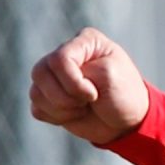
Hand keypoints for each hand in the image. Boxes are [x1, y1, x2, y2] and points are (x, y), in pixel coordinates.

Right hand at [27, 27, 150, 144]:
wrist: (128, 122)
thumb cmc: (125, 94)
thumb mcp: (111, 76)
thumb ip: (82, 72)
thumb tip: (52, 85)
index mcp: (84, 41)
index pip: (59, 59)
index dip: (73, 83)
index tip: (95, 94)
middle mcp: (64, 54)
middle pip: (40, 73)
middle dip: (66, 97)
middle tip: (89, 101)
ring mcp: (53, 76)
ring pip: (36, 93)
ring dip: (63, 109)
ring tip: (84, 107)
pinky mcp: (48, 97)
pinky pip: (37, 109)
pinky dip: (57, 117)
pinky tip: (75, 114)